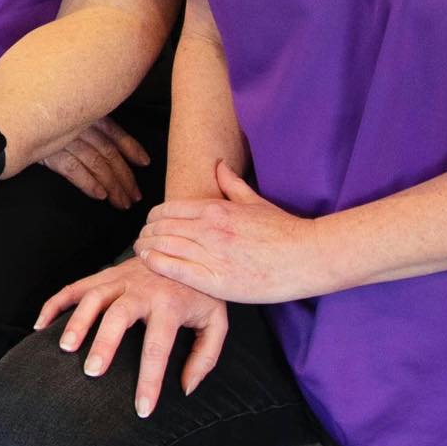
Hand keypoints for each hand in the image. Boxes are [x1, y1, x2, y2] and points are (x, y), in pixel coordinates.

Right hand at [30, 117, 150, 207]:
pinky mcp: (47, 151)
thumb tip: (96, 140)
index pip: (115, 132)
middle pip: (109, 153)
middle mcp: (78, 124)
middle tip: (135, 196)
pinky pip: (74, 169)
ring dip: (112, 185)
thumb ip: (78, 123)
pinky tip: (99, 195)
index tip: (145, 163)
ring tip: (122, 203)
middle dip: (125, 176)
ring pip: (97, 163)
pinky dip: (88, 183)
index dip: (132, 147)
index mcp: (84, 113)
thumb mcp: (60, 113)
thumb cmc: (28, 113)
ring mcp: (63, 137)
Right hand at [36, 255, 234, 419]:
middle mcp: (142, 289)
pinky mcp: (105, 275)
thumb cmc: (200, 292)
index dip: (149, 381)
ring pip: (93, 297)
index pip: (158, 347)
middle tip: (93, 371)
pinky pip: (75, 287)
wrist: (190, 246)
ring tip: (65, 349)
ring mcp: (120, 279)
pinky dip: (55, 304)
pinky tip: (41, 325)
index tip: (142, 409)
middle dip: (104, 343)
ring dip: (77, 321)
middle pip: (119, 315)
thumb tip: (184, 388)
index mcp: (170, 304)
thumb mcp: (215, 322)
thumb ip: (205, 357)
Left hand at [134, 164, 331, 305]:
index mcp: (216, 209)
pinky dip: (156, 264)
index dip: (153, 219)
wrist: (307, 257)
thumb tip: (219, 165)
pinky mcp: (216, 280)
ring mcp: (211, 254)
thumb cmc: (284, 230)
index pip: (168, 210)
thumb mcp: (255, 201)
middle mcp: (209, 229)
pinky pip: (174, 269)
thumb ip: (232, 184)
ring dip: (146, 249)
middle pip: (160, 228)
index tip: (150, 226)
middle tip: (140, 241)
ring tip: (140, 252)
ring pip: (163, 247)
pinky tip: (148, 263)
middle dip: (146, 234)